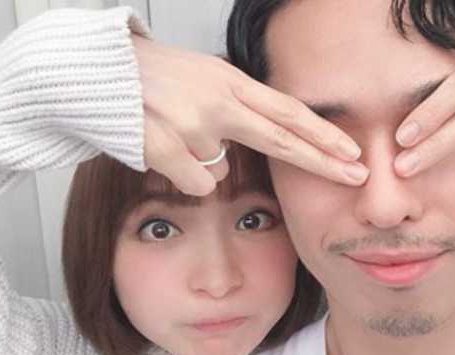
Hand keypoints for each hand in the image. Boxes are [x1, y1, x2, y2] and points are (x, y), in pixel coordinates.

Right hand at [133, 36, 368, 195]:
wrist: (96, 71)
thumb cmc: (152, 77)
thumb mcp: (203, 76)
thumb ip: (237, 104)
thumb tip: (262, 144)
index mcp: (229, 81)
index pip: (287, 110)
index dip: (323, 133)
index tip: (352, 150)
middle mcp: (218, 102)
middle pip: (281, 139)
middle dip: (323, 161)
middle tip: (358, 176)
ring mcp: (192, 126)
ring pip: (219, 170)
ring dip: (200, 161)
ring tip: (170, 131)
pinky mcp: (166, 148)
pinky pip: (195, 183)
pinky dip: (181, 174)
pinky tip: (159, 147)